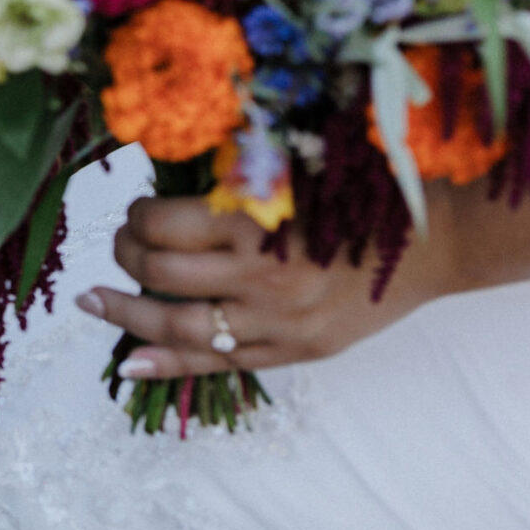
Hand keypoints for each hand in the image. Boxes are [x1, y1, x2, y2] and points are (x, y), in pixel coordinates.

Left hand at [76, 191, 457, 378]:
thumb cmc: (358, 188)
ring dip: (127, 314)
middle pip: (163, 273)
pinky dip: (168, 364)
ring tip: (93, 301)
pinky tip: (129, 362)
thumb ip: (231, 171)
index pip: (165, 224)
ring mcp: (277, 321)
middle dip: (127, 256)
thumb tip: (160, 165)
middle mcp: (263, 273)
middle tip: (120, 243)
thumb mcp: (292, 164)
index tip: (137, 207)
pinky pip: (218, 365)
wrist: (435, 239)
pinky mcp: (294, 351)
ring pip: (179, 326)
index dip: (138, 216)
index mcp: (259, 217)